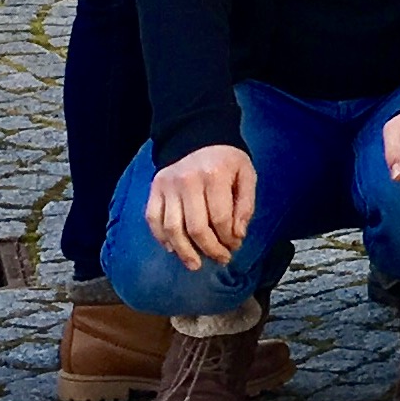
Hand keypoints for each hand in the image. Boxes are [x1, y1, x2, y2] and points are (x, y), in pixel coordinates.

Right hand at [145, 144, 256, 269]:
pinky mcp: (154, 190)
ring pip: (172, 229)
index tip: (234, 246)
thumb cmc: (226, 160)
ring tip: (195, 264)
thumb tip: (237, 235)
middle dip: (209, 249)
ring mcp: (167, 186)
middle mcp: (188, 181)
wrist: (197, 136)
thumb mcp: (246, 174)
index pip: (220, 219)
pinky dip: (161, 238)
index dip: (228, 238)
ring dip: (184, 252)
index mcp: (214, 175)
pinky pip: (153, 220)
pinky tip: (173, 249)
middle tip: (220, 259)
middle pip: (196, 228)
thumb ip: (245, 205)